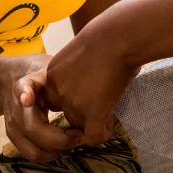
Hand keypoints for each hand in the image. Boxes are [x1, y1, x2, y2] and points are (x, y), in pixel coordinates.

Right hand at [4, 56, 81, 162]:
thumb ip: (64, 79)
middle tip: (83, 134)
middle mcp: (15, 109)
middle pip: (36, 132)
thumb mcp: (50, 70)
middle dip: (64, 139)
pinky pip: (32, 154)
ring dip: (56, 150)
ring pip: (34, 151)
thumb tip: (91, 93)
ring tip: (74, 140)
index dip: (27, 95)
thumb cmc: (39, 76)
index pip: (24, 91)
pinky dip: (50, 153)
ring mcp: (12, 126)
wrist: (9, 79)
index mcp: (23, 87)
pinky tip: (63, 144)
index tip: (38, 104)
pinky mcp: (14, 137)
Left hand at [44, 25, 138, 146]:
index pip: (57, 99)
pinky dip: (102, 134)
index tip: (91, 97)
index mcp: (53, 74)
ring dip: (94, 124)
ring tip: (110, 115)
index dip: (74, 101)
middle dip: (83, 115)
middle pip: (67, 114)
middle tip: (102, 109)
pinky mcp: (92, 113)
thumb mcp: (82, 51)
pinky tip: (110, 126)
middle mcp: (59, 90)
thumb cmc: (107, 36)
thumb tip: (92, 77)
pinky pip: (94, 136)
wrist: (119, 36)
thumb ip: (79, 69)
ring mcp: (74, 103)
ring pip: (80, 126)